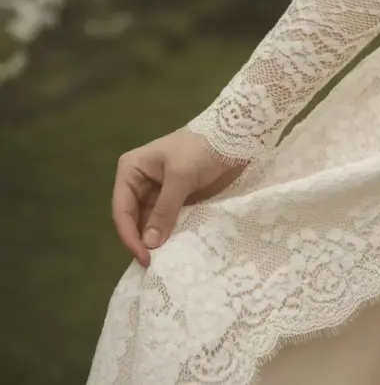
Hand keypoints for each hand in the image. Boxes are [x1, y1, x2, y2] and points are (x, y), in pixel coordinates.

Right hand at [112, 128, 244, 266]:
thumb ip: (164, 210)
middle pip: (135, 220)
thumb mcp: (180, 177)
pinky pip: (171, 221)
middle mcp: (141, 183)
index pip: (122, 210)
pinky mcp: (180, 199)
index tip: (145, 257)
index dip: (130, 236)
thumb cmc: (201, 148)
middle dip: (144, 241)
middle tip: (156, 266)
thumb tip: (150, 244)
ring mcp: (160, 192)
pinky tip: (179, 249)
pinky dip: (174, 234)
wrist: (235, 136)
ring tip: (167, 262)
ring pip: (153, 223)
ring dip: (159, 240)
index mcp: (131, 172)